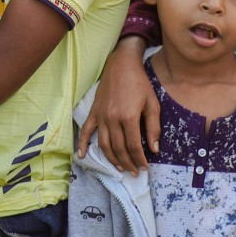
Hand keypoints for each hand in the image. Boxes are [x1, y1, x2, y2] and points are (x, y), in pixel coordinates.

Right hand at [78, 39, 158, 173]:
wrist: (122, 65)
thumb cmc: (140, 84)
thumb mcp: (152, 104)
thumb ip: (153, 127)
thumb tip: (154, 149)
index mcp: (129, 117)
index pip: (133, 146)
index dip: (139, 159)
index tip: (144, 167)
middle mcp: (112, 119)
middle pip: (118, 148)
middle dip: (127, 162)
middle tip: (134, 171)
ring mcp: (101, 116)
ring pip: (103, 144)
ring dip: (111, 159)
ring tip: (120, 167)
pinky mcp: (93, 112)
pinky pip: (85, 131)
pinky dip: (82, 144)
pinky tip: (81, 156)